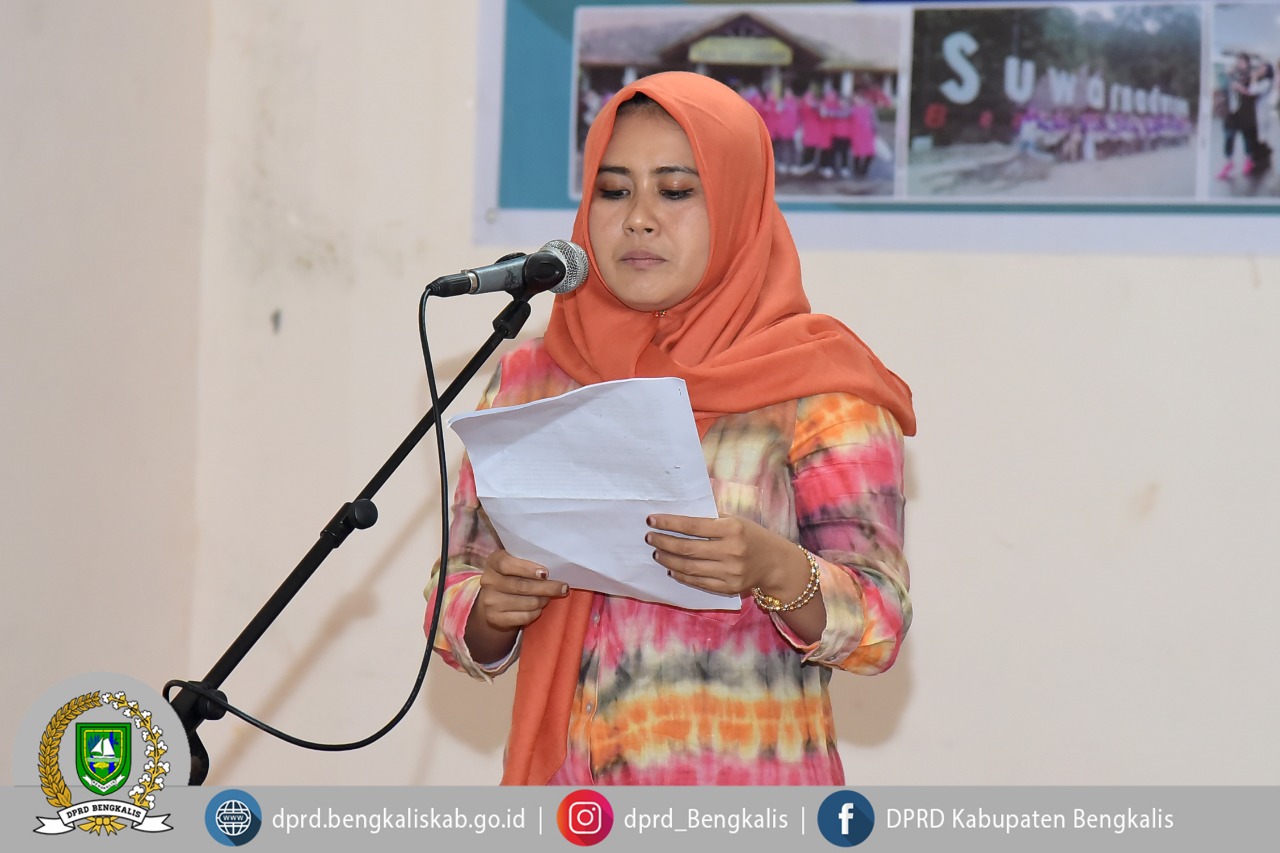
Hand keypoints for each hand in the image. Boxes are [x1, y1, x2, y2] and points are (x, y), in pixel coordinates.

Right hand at [472, 549, 568, 631]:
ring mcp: (490, 601)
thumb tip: (557, 568)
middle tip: (563, 587)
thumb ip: (529, 561)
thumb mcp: (515, 562)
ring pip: (527, 603)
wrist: (493, 598)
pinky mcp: (495, 618)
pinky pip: (524, 617)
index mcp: (493, 561)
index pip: (507, 564)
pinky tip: (538, 607)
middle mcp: (488, 581)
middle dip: (547, 587)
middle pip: (522, 586)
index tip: (546, 573)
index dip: (527, 569)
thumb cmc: (512, 575)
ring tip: (548, 597)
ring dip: (543, 600)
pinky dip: (536, 612)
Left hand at [645, 514, 800, 596]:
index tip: (652, 520)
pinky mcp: (727, 588)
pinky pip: (698, 582)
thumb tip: (678, 517)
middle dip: (664, 542)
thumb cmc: (752, 536)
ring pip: (689, 568)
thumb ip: (711, 519)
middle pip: (687, 548)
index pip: (692, 526)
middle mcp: (730, 551)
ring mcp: (729, 572)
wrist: (775, 563)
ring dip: (668, 560)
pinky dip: (681, 575)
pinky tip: (671, 569)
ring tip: (657, 552)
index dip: (669, 523)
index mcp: (732, 529)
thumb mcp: (736, 520)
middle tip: (650, 537)